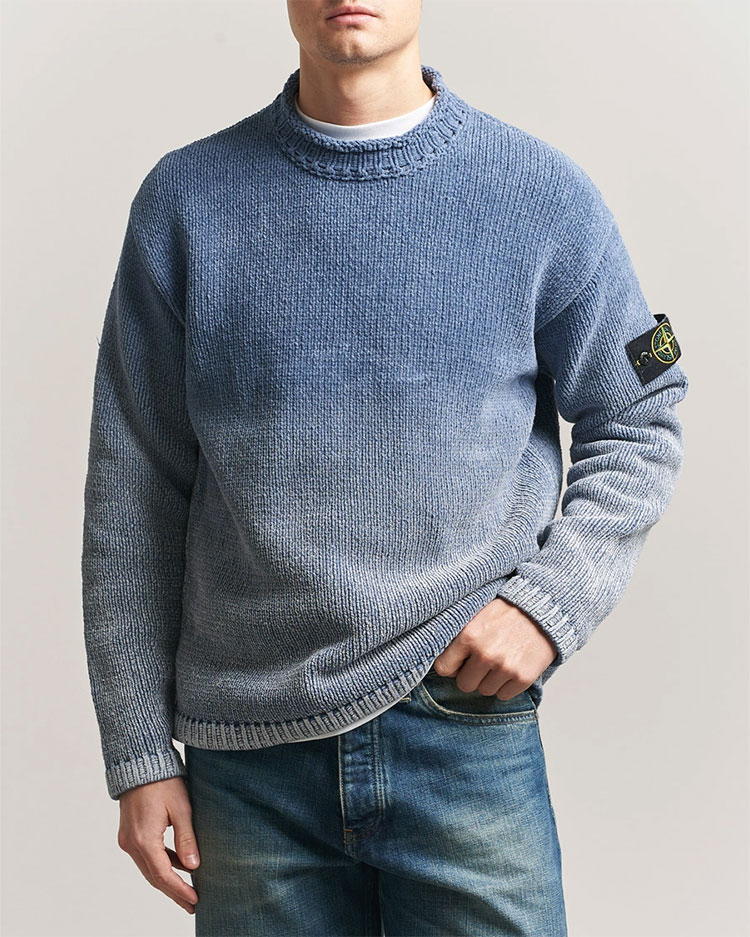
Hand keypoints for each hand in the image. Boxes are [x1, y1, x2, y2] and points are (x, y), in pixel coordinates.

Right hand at [117, 776, 199, 914]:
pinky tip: (179, 866)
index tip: (194, 900)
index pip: (163, 875)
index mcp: (144, 839)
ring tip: (187, 891)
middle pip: (153, 876)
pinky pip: (146, 856)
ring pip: (148, 868)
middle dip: (173, 892)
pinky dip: (161, 863)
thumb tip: (193, 866)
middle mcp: (131, 843)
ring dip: (167, 879)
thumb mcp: (181, 808)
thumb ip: (187, 838)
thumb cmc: (163, 781)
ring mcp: (127, 839)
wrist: (140, 762)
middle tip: (192, 904)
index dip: (179, 890)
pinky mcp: (129, 833)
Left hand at [430, 598, 557, 699]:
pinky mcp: (522, 678)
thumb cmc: (508, 611)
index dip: (451, 666)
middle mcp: (485, 654)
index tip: (459, 662)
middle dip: (472, 675)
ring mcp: (504, 667)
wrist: (544, 608)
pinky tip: (512, 667)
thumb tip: (436, 654)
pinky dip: (507, 686)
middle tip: (484, 661)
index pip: (443, 668)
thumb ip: (458, 634)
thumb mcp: (476, 613)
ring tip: (501, 660)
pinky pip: (504, 695)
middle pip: (464, 684)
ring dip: (491, 680)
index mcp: (468, 636)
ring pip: (485, 691)